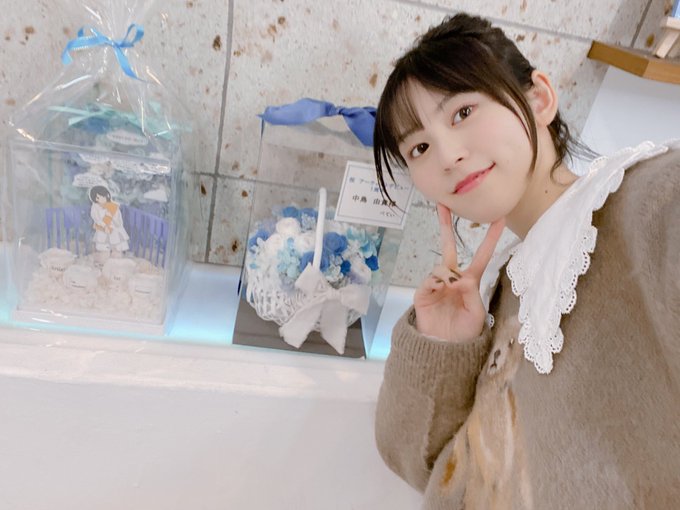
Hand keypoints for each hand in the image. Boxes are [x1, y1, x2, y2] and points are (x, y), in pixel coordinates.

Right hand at [413, 204, 504, 342]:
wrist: (443, 350)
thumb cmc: (463, 334)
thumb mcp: (476, 315)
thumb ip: (471, 294)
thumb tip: (459, 277)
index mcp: (470, 282)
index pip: (482, 255)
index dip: (490, 237)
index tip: (500, 217)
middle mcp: (452, 278)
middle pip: (449, 246)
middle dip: (445, 225)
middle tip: (444, 203)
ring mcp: (436, 284)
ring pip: (442, 266)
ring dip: (448, 275)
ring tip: (450, 290)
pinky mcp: (423, 292)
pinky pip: (430, 279)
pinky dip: (436, 282)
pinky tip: (440, 289)